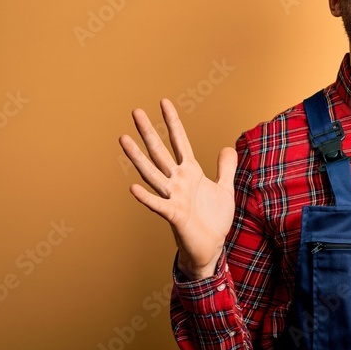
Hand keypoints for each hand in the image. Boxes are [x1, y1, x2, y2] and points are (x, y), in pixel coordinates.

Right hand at [119, 98, 236, 280]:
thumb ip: (225, 168)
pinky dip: (146, 197)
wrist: (211, 247)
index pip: (179, 141)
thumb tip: (227, 147)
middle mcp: (178, 181)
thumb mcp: (224, 189)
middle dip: (148, 132)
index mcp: (190, 172)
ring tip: (123, 139)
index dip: (172, 122)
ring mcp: (173, 197)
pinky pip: (158, 204)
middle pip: (160, 152)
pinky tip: (133, 187)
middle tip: (134, 111)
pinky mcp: (174, 215)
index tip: (163, 102)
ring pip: (153, 173)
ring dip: (138, 157)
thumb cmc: (213, 219)